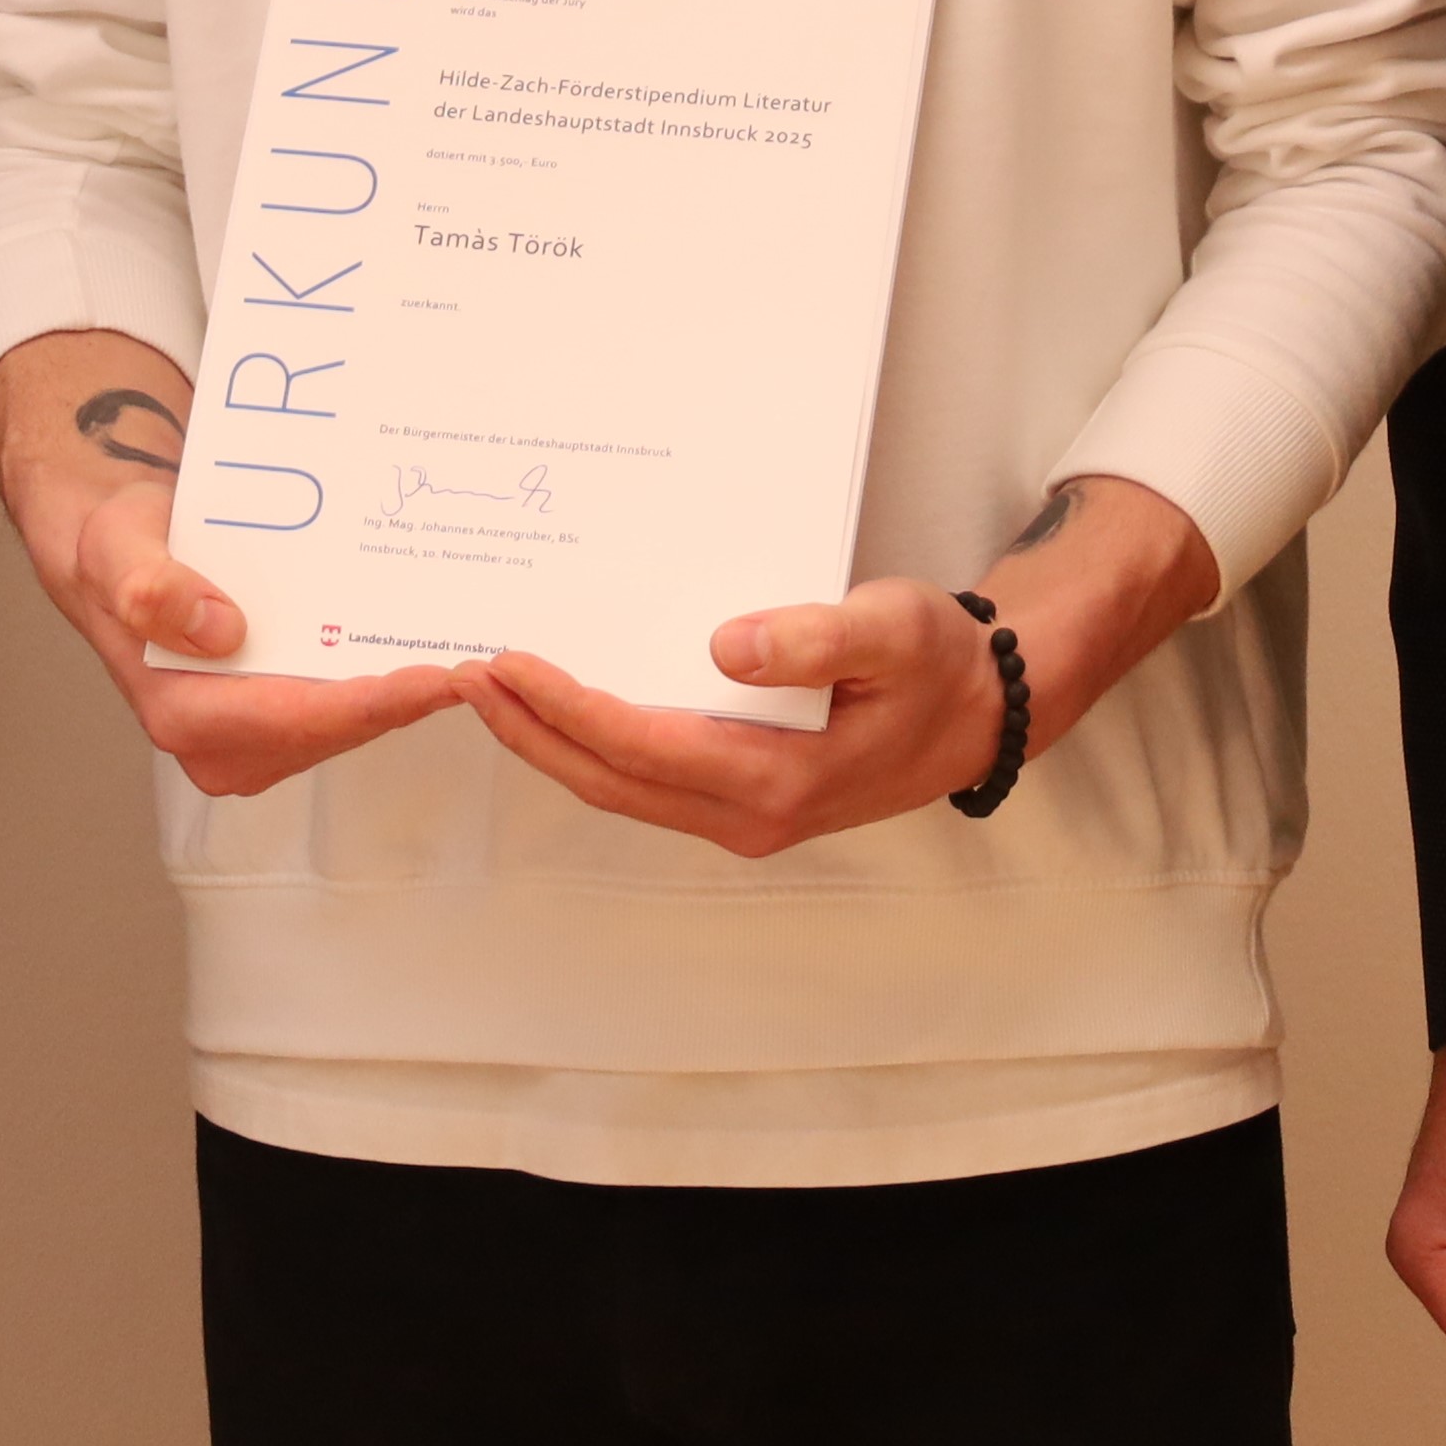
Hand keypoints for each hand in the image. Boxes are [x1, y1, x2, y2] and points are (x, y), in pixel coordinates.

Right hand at [0, 328, 465, 797]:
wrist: (123, 545)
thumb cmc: (119, 546)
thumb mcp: (120, 551)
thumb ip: (153, 590)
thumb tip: (220, 631)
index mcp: (186, 716)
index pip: (301, 718)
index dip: (376, 703)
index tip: (440, 678)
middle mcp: (225, 744)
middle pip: (341, 727)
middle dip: (411, 698)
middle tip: (490, 661)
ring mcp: (258, 736)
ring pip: (355, 720)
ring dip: (411, 690)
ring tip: (480, 650)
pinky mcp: (282, 718)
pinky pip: (350, 702)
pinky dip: (392, 678)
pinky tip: (435, 644)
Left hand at [459, 473, 1220, 858]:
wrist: (980, 713)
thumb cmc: (936, 664)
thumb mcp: (892, 629)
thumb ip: (813, 635)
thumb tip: (723, 646)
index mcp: (776, 780)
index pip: (639, 745)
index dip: (563, 707)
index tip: (504, 662)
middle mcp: (747, 814)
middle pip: (607, 779)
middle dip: (529, 729)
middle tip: (464, 670)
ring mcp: (741, 816)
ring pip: (618, 787)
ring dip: (550, 742)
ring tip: (492, 687)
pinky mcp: (739, 800)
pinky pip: (644, 779)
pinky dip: (591, 745)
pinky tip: (562, 706)